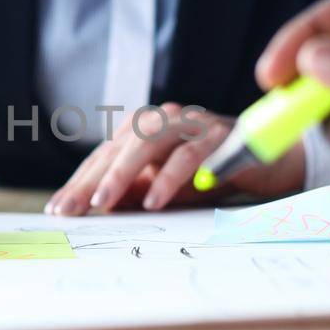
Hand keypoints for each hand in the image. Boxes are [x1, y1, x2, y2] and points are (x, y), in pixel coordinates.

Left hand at [45, 102, 304, 215]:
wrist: (271, 160)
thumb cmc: (211, 173)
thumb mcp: (166, 188)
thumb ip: (135, 194)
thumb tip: (97, 208)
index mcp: (145, 130)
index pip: (104, 156)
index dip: (79, 182)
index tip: (57, 210)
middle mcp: (164, 119)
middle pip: (118, 147)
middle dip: (91, 181)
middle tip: (71, 210)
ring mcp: (192, 123)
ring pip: (148, 143)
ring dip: (122, 175)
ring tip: (103, 204)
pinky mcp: (220, 135)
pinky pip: (189, 155)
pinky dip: (170, 178)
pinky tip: (156, 202)